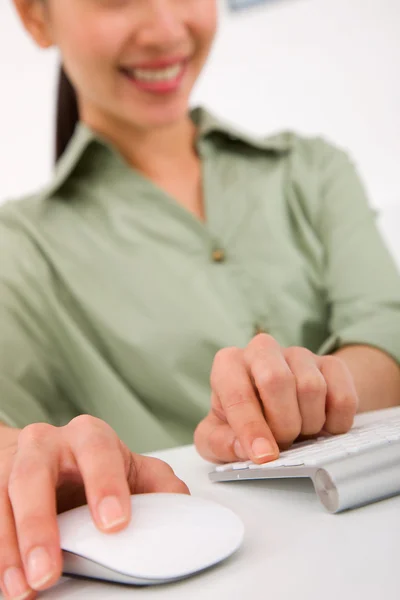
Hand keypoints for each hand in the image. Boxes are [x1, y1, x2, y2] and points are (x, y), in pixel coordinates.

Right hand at [0, 416, 188, 599]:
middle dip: (38, 524)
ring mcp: (12, 465)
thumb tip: (182, 509)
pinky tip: (8, 581)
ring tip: (24, 588)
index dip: (105, 485)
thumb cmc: (89, 463)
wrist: (46, 454)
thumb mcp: (126, 467)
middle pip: (33, 476)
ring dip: (10, 547)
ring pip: (2, 500)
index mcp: (87, 437)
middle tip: (49, 570)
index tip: (115, 524)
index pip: (97, 452)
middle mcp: (45, 445)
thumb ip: (157, 484)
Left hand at [195, 334, 358, 463]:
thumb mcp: (219, 435)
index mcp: (229, 364)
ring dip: (309, 424)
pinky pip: (343, 396)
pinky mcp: (331, 364)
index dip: (251, 427)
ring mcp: (299, 354)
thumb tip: (244, 448)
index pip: (237, 392)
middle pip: (277, 380)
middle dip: (283, 423)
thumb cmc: (243, 419)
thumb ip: (221, 443)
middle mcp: (262, 350)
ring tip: (300, 433)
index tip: (263, 455)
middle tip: (284, 443)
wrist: (280, 407)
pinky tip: (323, 427)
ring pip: (312, 387)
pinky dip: (336, 423)